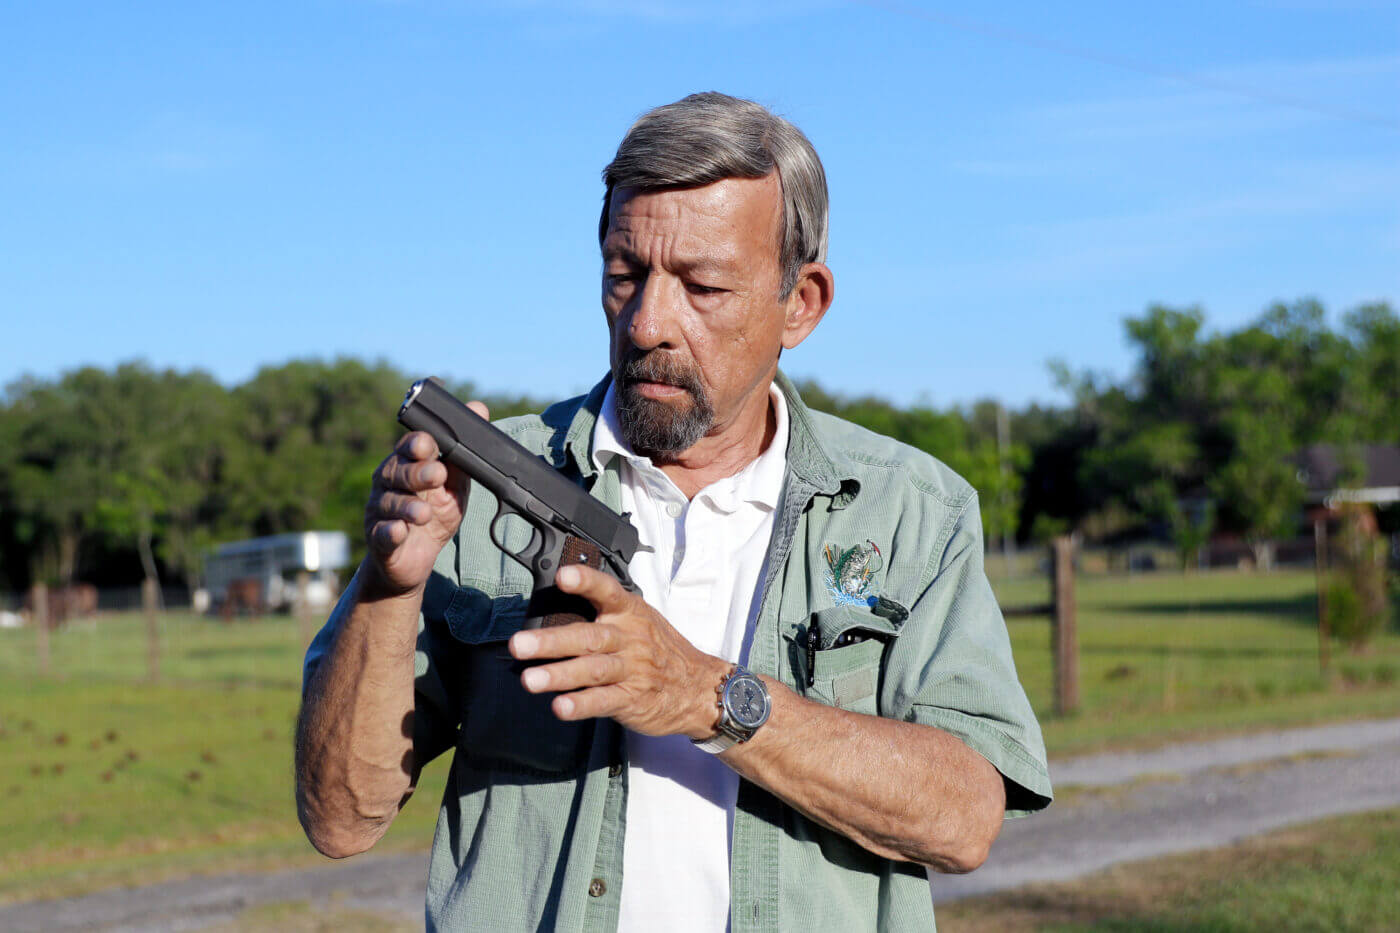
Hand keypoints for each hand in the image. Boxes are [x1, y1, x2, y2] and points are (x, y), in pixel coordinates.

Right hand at [363, 402, 486, 595]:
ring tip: (424, 513)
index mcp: (407, 464)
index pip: (408, 447)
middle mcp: (388, 484)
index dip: (416, 444)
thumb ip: (463, 453)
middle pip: (397, 472)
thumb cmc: (434, 513)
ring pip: (390, 504)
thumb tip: (479, 408)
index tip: (428, 444)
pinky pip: (382, 534)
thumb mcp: (454, 484)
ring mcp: (380, 511)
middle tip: (436, 475)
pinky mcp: (379, 539)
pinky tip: (399, 531)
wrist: (415, 559)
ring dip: (407, 507)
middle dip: (416, 473)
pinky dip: (391, 532)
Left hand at [507, 564, 730, 739]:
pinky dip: (582, 705)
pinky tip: (561, 707)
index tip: (562, 577)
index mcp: (630, 613)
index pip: (607, 591)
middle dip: (552, 641)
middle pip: (589, 637)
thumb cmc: (661, 651)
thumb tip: (553, 609)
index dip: (585, 582)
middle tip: (520, 645)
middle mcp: (630, 638)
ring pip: (592, 670)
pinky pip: (604, 701)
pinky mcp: (632, 699)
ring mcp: (632, 670)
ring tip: (530, 680)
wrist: (699, 687)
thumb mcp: (640, 621)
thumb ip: (604, 614)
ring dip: (559, 675)